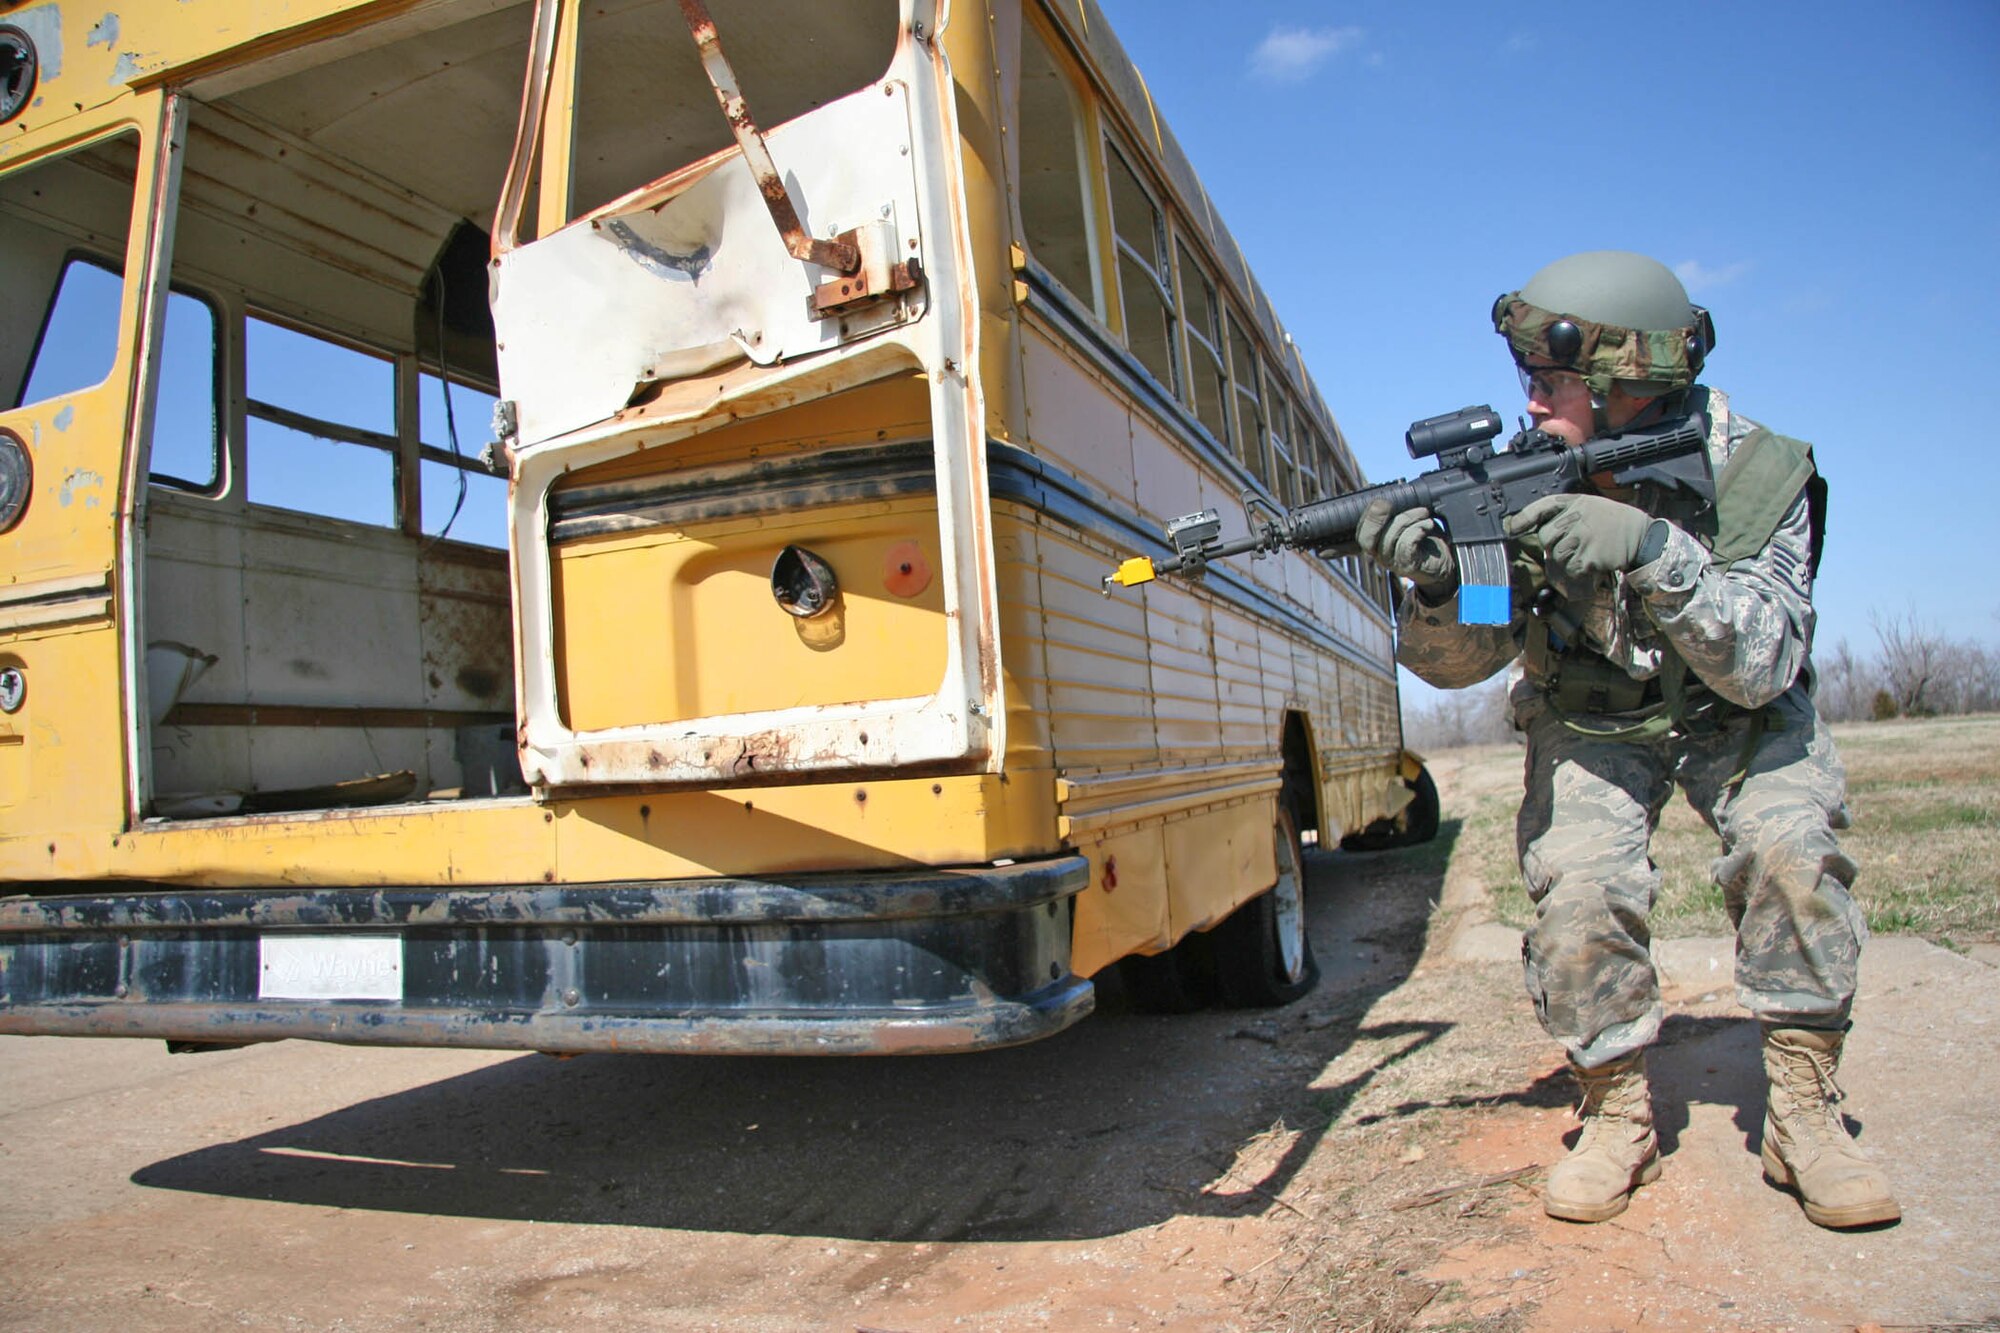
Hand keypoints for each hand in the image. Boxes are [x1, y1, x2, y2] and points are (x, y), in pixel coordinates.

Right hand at [1357, 498, 1456, 592]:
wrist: (1443, 561)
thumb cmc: (1424, 539)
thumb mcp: (1408, 522)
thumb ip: (1396, 511)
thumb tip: (1385, 491)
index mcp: (1376, 543)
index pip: (1361, 532)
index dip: (1367, 516)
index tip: (1379, 501)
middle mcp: (1380, 554)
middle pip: (1368, 537)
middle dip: (1376, 518)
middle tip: (1388, 503)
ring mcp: (1393, 562)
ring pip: (1390, 536)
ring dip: (1408, 518)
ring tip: (1424, 512)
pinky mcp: (1408, 564)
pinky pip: (1407, 543)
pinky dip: (1418, 529)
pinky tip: (1428, 524)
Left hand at [1504, 494, 1655, 586]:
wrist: (1640, 535)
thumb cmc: (1610, 522)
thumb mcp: (1589, 507)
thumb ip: (1564, 514)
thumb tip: (1537, 532)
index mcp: (1575, 502)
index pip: (1543, 505)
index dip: (1524, 517)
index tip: (1511, 528)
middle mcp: (1577, 516)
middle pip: (1546, 537)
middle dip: (1553, 546)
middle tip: (1571, 547)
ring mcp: (1583, 537)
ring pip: (1556, 556)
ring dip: (1564, 562)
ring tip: (1582, 556)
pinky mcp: (1589, 556)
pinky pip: (1571, 569)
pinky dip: (1576, 573)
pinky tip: (1590, 566)